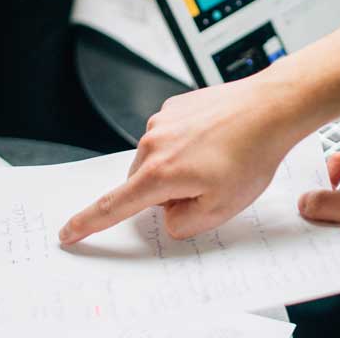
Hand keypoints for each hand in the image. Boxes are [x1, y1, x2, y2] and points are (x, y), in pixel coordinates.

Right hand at [59, 73, 318, 243]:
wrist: (271, 109)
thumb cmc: (251, 154)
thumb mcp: (220, 209)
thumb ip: (183, 223)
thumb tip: (168, 214)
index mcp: (158, 173)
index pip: (113, 206)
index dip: (88, 223)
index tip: (68, 233)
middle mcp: (153, 143)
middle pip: (143, 184)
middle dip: (167, 194)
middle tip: (208, 188)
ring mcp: (163, 120)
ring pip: (158, 160)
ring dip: (179, 168)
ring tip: (219, 161)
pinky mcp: (175, 106)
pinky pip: (172, 137)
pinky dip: (188, 146)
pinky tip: (217, 142)